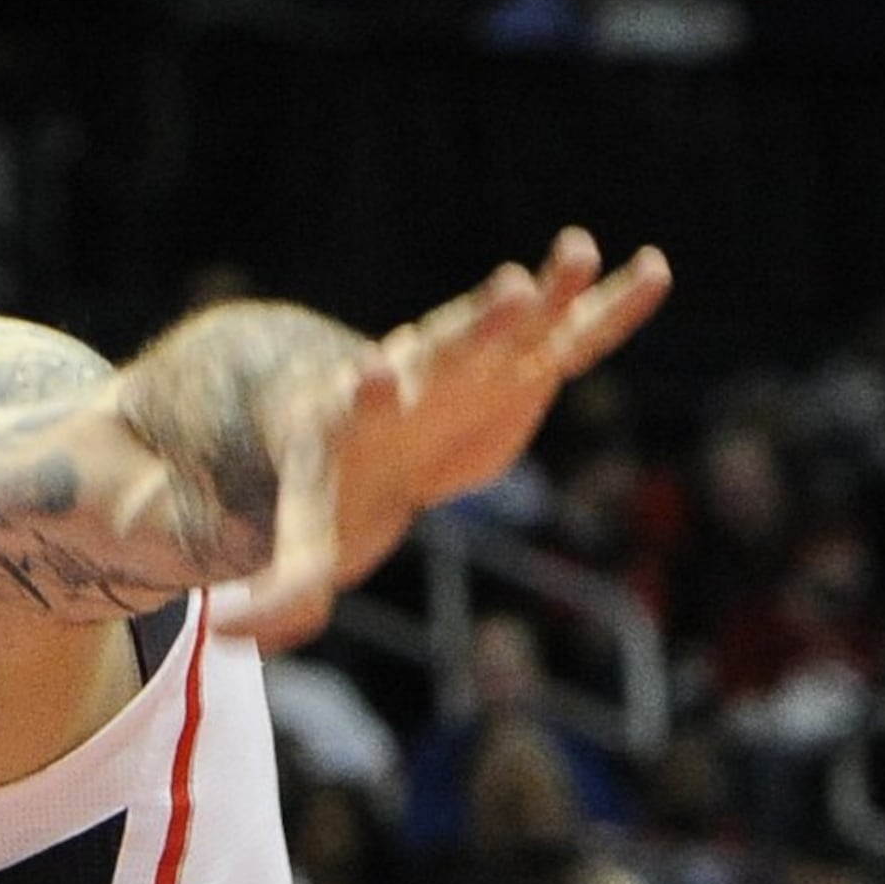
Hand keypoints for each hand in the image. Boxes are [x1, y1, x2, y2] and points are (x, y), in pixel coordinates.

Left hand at [223, 228, 672, 643]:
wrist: (358, 422)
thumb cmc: (331, 476)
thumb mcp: (305, 531)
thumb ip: (284, 584)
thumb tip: (229, 633)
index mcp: (357, 415)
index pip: (362, 404)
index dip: (373, 390)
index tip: (379, 372)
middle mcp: (419, 379)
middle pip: (449, 349)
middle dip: (477, 326)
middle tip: (508, 288)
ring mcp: (474, 369)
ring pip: (516, 329)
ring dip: (549, 294)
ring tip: (577, 251)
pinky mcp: (522, 370)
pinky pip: (574, 339)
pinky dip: (610, 310)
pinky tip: (655, 269)